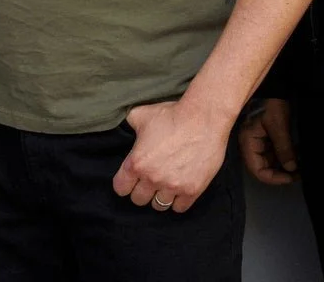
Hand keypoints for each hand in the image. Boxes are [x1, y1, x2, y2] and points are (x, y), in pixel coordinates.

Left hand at [113, 99, 231, 212]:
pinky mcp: (192, 190)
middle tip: (148, 182)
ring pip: (159, 206)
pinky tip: (178, 190)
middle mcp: (152, 178)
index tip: (129, 180)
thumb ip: (128, 125)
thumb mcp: (140, 115)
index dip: (124, 184)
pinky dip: (178, 201)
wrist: (203, 119)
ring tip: (163, 187)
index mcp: (136, 163)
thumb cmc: (172, 115)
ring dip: (159, 197)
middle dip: (141, 191)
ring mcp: (173, 186)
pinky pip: (179, 208)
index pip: (120, 188)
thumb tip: (123, 127)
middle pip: (138, 200)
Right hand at [236, 99, 298, 186]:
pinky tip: (298, 156)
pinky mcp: (267, 140)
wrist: (273, 89)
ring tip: (301, 166)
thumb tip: (291, 168)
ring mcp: (259, 143)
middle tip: (300, 173)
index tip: (291, 177)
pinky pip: (276, 154)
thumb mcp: (278, 125)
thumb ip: (284, 148)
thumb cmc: (271, 104)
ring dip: (285, 166)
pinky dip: (286, 157)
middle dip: (281, 173)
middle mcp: (251, 146)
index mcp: (248, 143)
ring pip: (271, 163)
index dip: (273, 178)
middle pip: (264, 169)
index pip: (257, 170)